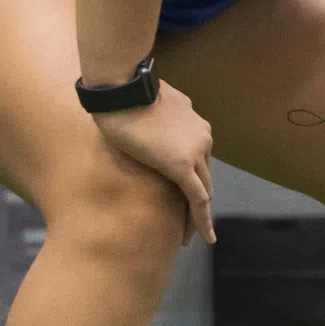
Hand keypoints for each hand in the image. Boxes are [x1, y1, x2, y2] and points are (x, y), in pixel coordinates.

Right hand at [93, 83, 215, 245]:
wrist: (120, 88)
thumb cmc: (125, 92)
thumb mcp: (147, 105)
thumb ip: (155, 116)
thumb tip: (145, 116)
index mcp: (194, 124)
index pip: (197, 157)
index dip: (194, 178)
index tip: (189, 194)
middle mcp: (202, 138)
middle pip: (204, 176)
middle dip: (199, 200)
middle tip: (193, 224)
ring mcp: (196, 151)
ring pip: (202, 190)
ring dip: (198, 214)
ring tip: (189, 236)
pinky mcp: (182, 165)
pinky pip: (197, 198)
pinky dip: (202, 219)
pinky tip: (204, 237)